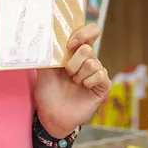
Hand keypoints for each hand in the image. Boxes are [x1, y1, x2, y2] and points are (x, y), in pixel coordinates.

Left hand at [35, 24, 111, 138]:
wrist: (52, 115)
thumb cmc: (48, 92)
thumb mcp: (44, 70)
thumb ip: (49, 54)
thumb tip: (45, 38)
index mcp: (76, 52)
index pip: (90, 31)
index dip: (83, 33)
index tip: (70, 44)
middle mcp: (89, 60)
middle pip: (88, 48)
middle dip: (73, 62)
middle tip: (67, 74)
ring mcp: (97, 73)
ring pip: (93, 63)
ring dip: (79, 75)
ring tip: (74, 83)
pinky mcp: (103, 86)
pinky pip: (101, 76)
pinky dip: (89, 82)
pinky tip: (84, 88)